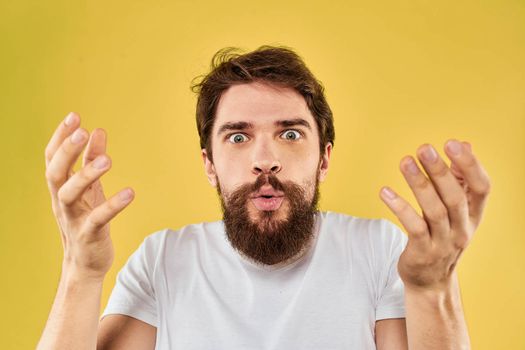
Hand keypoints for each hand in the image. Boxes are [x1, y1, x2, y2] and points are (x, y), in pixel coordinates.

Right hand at [44, 112, 134, 279]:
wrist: (85, 264)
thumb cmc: (86, 220)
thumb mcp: (90, 188)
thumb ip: (92, 159)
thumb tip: (98, 131)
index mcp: (60, 187)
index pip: (52, 158)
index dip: (61, 137)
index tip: (74, 116)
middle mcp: (61, 201)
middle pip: (55, 172)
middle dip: (66, 150)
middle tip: (82, 131)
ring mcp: (73, 218)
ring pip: (69, 194)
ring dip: (86, 174)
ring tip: (107, 160)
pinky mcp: (89, 234)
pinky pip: (99, 218)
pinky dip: (113, 205)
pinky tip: (130, 192)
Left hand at [379, 139, 490, 290]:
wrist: (430, 281)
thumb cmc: (442, 235)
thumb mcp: (456, 210)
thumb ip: (459, 178)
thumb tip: (464, 143)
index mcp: (474, 215)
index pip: (481, 188)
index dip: (471, 165)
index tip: (452, 143)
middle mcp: (462, 229)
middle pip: (455, 197)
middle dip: (440, 171)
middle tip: (424, 148)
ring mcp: (443, 242)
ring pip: (433, 211)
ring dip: (418, 184)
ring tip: (405, 161)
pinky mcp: (422, 252)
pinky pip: (412, 227)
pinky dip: (400, 207)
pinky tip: (385, 191)